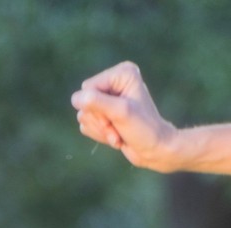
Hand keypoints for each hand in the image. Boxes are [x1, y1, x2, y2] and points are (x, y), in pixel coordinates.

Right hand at [70, 62, 185, 172]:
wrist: (155, 150)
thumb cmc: (144, 129)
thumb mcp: (121, 112)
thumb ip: (97, 102)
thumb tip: (75, 99)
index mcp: (121, 73)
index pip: (88, 88)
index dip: (97, 107)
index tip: (115, 118)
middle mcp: (113, 83)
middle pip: (84, 102)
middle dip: (99, 121)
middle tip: (117, 128)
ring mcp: (107, 99)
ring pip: (84, 115)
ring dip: (100, 130)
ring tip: (118, 134)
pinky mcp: (103, 114)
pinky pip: (86, 124)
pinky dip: (98, 134)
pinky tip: (115, 136)